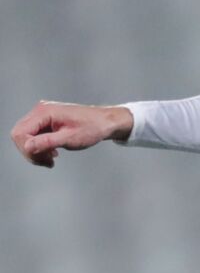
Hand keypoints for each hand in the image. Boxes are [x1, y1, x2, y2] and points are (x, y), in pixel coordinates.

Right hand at [10, 101, 132, 167]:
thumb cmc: (93, 127)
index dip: (27, 149)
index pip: (20, 133)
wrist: (106, 122)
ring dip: (35, 151)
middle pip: (20, 135)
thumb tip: (28, 147)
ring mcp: (43, 115)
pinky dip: (40, 147)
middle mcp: (41, 110)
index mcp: (45, 111)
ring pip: (25, 137)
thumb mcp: (70, 138)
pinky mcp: (47, 121)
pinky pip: (34, 136)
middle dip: (30, 152)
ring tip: (51, 159)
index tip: (43, 159)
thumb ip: (48, 142)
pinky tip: (52, 153)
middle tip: (47, 161)